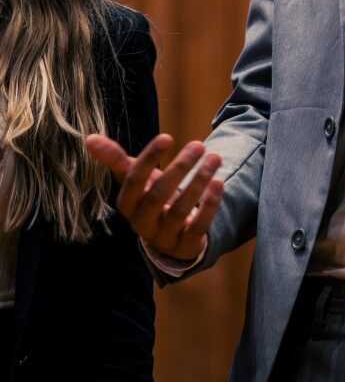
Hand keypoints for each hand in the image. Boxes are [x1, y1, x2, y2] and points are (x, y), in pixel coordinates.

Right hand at [85, 133, 222, 261]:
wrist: (170, 236)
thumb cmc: (151, 198)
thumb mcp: (136, 180)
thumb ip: (116, 160)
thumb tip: (88, 138)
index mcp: (127, 204)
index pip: (134, 180)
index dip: (149, 158)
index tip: (167, 137)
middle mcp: (141, 222)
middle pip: (158, 195)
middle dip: (179, 168)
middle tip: (198, 145)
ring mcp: (163, 236)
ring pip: (180, 210)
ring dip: (199, 182)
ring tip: (215, 158)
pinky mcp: (185, 245)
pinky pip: (198, 226)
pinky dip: (209, 204)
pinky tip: (219, 182)